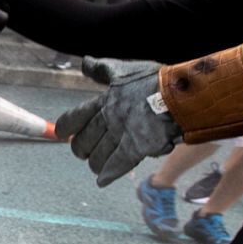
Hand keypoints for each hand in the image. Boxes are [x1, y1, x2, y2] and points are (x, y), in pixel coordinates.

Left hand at [54, 58, 182, 186]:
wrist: (180, 95)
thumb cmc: (154, 81)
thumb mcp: (124, 70)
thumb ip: (102, 69)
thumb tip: (85, 63)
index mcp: (104, 101)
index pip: (74, 118)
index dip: (65, 128)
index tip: (62, 133)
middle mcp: (109, 119)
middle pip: (83, 141)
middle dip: (80, 149)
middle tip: (82, 152)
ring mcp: (122, 135)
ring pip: (98, 156)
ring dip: (95, 163)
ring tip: (96, 166)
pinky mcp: (136, 149)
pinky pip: (116, 165)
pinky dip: (108, 174)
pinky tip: (102, 181)